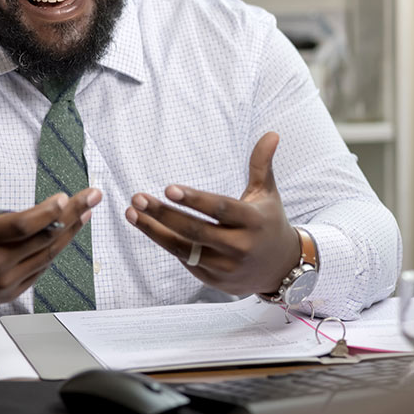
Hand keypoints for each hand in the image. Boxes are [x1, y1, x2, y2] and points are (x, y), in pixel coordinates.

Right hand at [0, 147, 101, 310]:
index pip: (20, 225)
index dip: (45, 213)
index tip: (65, 197)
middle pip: (42, 238)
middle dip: (71, 215)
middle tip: (92, 196)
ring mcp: (4, 280)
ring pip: (47, 255)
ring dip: (70, 233)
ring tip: (87, 212)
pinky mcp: (10, 292)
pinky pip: (40, 270)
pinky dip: (55, 250)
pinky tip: (68, 233)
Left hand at [125, 132, 300, 295]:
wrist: (281, 268)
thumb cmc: (268, 222)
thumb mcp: (267, 194)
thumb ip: (262, 164)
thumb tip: (271, 133)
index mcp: (253, 221)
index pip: (220, 209)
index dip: (195, 200)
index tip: (168, 189)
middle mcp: (240, 246)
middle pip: (196, 231)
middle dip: (164, 215)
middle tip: (138, 198)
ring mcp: (226, 267)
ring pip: (185, 249)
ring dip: (154, 231)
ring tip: (132, 212)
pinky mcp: (215, 280)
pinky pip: (186, 260)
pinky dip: (166, 243)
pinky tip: (149, 227)